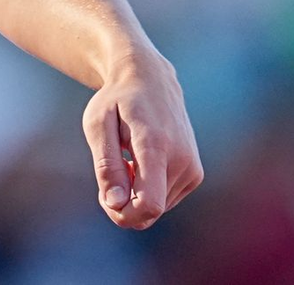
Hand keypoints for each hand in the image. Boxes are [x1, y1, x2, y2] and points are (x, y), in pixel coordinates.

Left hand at [82, 50, 203, 229]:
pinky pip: (165, 199)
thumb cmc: (116, 101)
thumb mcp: (97, 124)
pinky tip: (139, 163)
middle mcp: (181, 159)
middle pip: (150, 211)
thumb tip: (115, 205)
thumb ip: (106, 165)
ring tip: (124, 161)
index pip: (149, 203)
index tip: (104, 198)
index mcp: (154, 145)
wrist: (150, 79)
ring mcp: (193, 168)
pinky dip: (148, 190)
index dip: (124, 214)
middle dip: (123, 203)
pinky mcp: (196, 174)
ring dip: (135, 194)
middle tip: (106, 175)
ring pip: (157, 208)